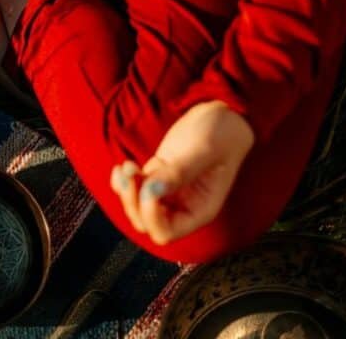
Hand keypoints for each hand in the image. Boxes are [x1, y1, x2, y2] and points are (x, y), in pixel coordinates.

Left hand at [110, 100, 254, 244]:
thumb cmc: (222, 133)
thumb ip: (179, 173)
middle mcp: (183, 207)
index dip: (150, 216)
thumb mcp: (203, 150)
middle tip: (131, 173)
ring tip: (128, 165)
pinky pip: (133, 191)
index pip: (165, 232)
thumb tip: (152, 192)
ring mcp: (168, 193)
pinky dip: (123, 183)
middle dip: (133, 202)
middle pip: (145, 223)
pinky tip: (124, 165)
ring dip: (126, 190)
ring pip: (136, 208)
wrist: (220, 114)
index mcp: (200, 210)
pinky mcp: (157, 179)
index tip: (149, 187)